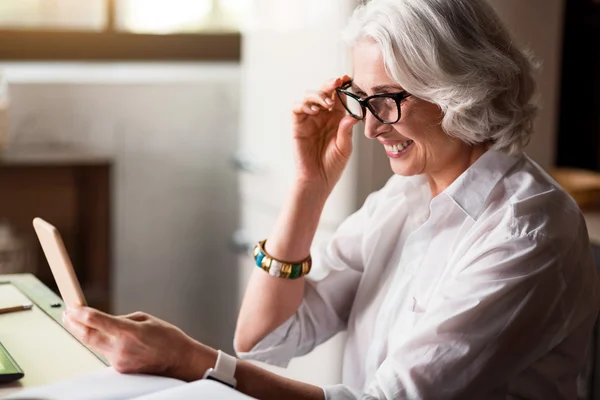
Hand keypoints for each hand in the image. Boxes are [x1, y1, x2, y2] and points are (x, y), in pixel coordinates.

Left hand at [63, 307, 214, 380]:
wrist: (179, 360)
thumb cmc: (168, 339)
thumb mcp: (145, 319)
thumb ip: (122, 320)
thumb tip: (106, 321)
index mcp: (128, 332)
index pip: (96, 321)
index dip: (80, 313)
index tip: (72, 307)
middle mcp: (120, 348)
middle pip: (87, 337)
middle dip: (73, 325)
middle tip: (66, 315)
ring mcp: (119, 361)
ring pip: (95, 345)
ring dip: (88, 334)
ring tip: (82, 323)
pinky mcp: (120, 369)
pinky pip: (106, 353)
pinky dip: (104, 344)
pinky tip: (109, 338)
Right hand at [292, 75, 358, 192]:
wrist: (318, 180)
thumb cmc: (333, 165)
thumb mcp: (345, 148)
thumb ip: (346, 132)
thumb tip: (351, 116)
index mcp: (337, 118)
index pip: (339, 97)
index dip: (342, 86)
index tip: (347, 78)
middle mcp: (323, 116)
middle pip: (324, 92)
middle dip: (330, 85)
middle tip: (336, 82)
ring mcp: (309, 119)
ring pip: (309, 96)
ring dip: (318, 94)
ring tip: (326, 103)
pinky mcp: (297, 126)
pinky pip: (297, 109)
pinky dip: (303, 104)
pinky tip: (313, 110)